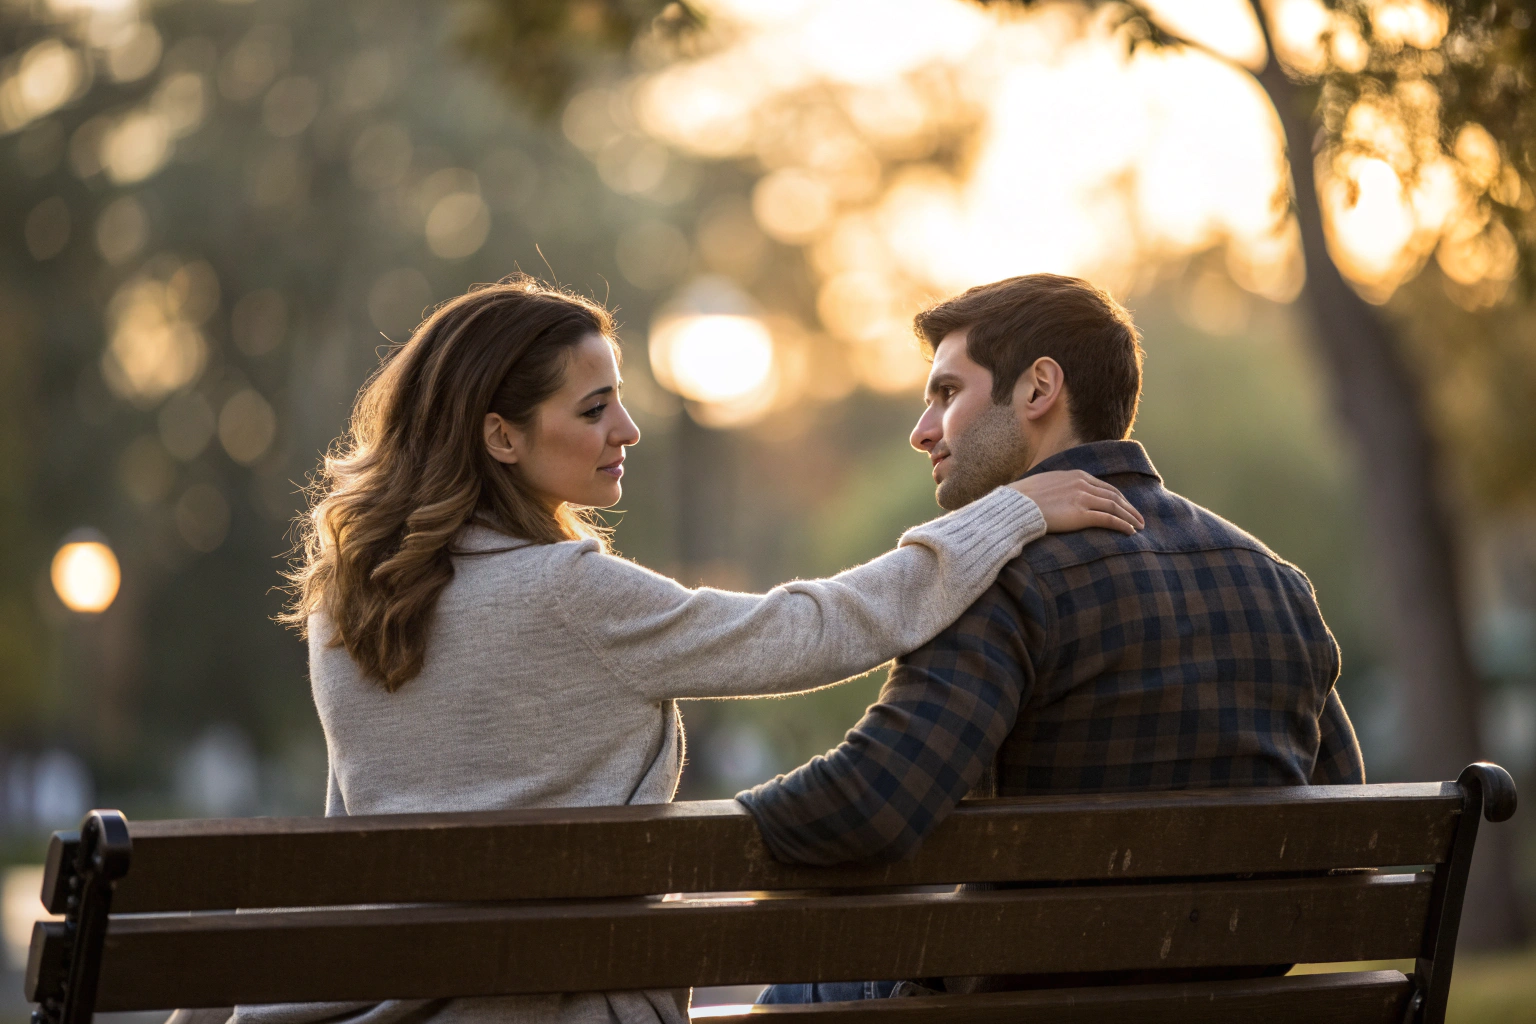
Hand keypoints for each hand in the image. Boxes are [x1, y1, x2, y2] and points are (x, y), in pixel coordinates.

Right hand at [1007, 470, 1143, 535]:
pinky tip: (1130, 532)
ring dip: (1130, 517)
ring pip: (1115, 507)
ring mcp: (1083, 498)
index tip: (1125, 506)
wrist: (1016, 506)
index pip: (1104, 487)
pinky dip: (1122, 525)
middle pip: (1114, 496)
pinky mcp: (1081, 514)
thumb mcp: (1046, 484)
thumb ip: (1059, 487)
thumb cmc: (1024, 498)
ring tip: (1139, 526)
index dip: (1118, 497)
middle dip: (1129, 508)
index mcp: (1076, 475)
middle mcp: (1083, 484)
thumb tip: (1059, 495)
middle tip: (1139, 518)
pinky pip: (1109, 519)